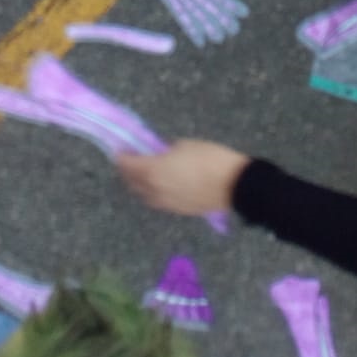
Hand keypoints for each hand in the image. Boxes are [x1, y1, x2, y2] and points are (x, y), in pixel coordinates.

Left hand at [118, 140, 248, 215]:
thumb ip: (166, 150)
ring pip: (143, 195)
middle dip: (128, 171)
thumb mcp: (185, 145)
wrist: (234, 185)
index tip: (122, 150)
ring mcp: (166, 203)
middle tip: (132, 161)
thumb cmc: (209, 159)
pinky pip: (157, 202)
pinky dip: (153, 193)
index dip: (122, 157)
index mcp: (153, 171)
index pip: (127, 165)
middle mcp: (154, 190)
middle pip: (131, 183)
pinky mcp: (178, 211)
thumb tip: (159, 154)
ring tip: (145, 174)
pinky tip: (161, 185)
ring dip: (139, 184)